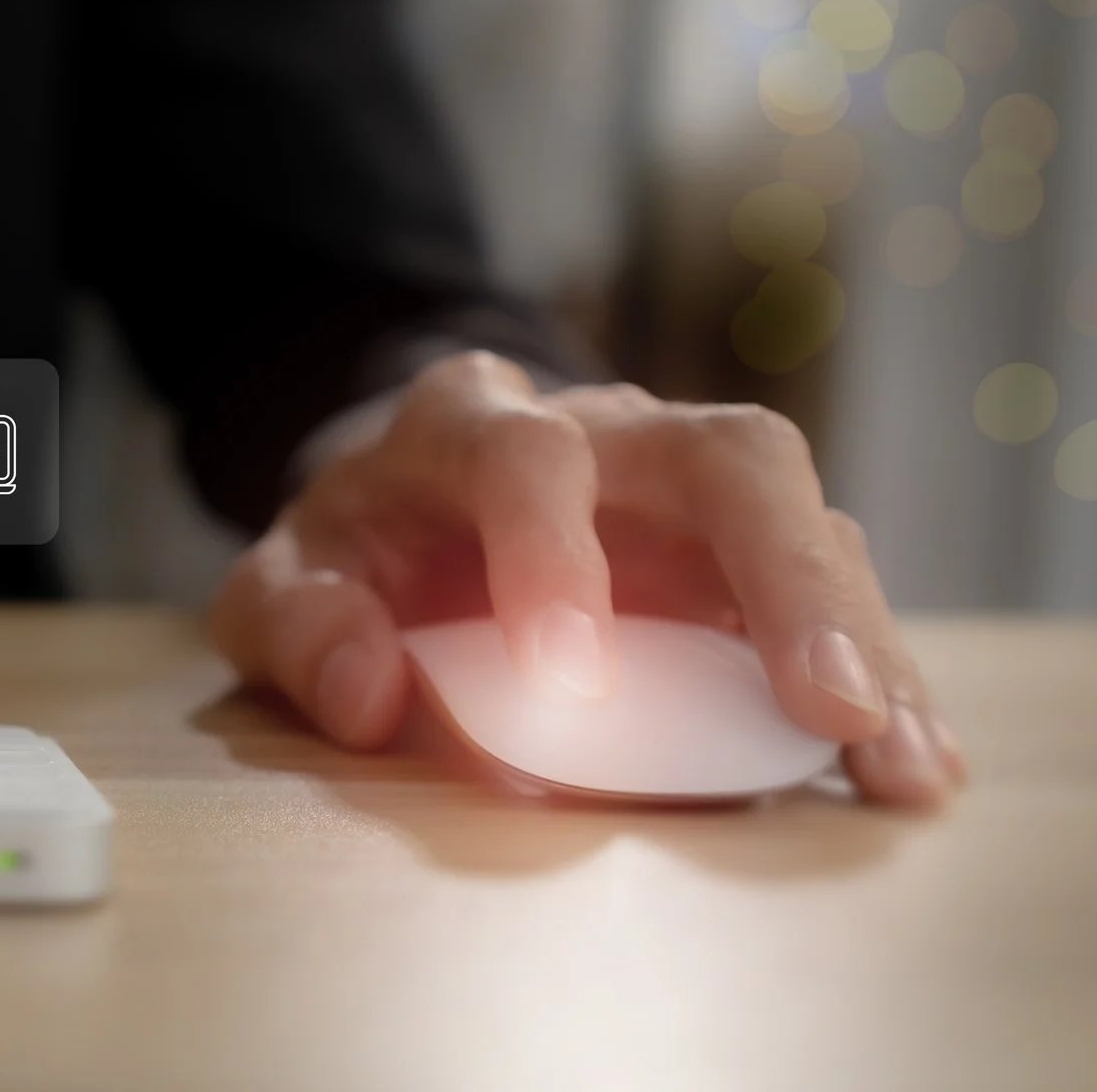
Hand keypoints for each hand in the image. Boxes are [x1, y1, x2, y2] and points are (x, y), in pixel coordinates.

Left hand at [210, 351, 964, 805]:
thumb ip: (298, 626)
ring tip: (892, 758)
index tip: (569, 680)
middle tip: (823, 701)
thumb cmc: (356, 553)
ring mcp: (689, 483)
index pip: (526, 461)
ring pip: (804, 518)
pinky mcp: (745, 550)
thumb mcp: (280, 586)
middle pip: (726, 455)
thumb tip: (367, 688)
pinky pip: (830, 588)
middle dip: (784, 576)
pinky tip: (905, 759)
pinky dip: (875, 673)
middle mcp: (605, 429)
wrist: (410, 505)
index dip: (552, 559)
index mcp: (469, 424)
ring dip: (857, 638)